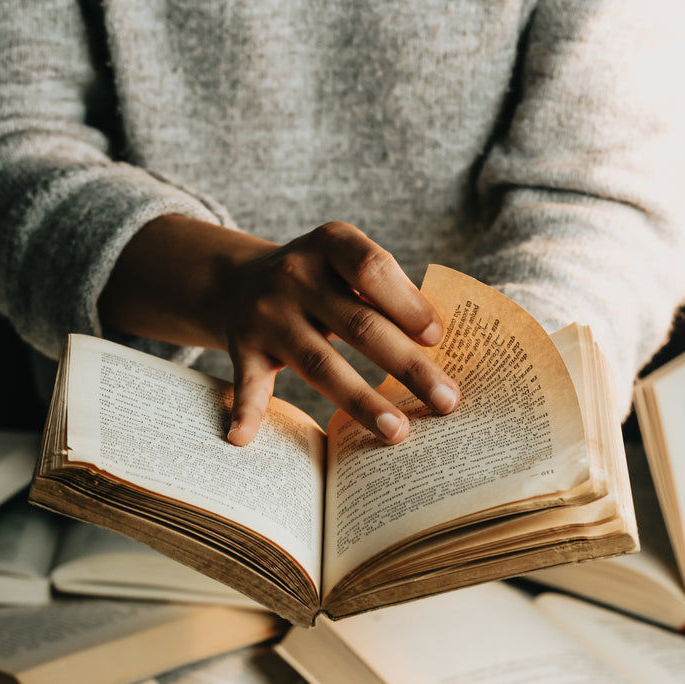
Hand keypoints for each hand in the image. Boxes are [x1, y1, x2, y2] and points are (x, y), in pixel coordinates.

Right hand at [219, 221, 458, 444]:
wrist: (237, 280)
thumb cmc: (320, 281)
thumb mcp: (348, 266)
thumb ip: (388, 293)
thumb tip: (438, 345)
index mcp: (330, 244)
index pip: (372, 269)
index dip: (407, 303)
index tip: (438, 338)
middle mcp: (296, 275)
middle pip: (359, 326)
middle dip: (407, 366)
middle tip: (446, 401)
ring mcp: (267, 314)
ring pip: (320, 364)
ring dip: (360, 402)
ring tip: (397, 432)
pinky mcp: (244, 347)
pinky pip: (248, 383)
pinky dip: (246, 411)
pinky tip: (243, 439)